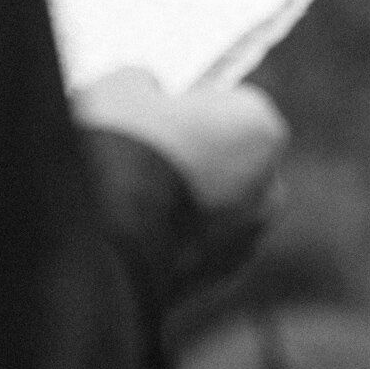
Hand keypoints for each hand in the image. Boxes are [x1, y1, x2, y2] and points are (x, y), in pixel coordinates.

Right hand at [73, 68, 287, 278]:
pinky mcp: (218, 282)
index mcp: (261, 127)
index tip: (157, 118)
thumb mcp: (123, 89)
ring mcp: (247, 241)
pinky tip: (137, 234)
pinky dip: (177, 243)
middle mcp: (269, 187)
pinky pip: (200, 250)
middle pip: (233, 162)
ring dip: (188, 206)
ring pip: (219, 212)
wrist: (99, 236)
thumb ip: (147, 86)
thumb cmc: (118, 148)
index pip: (232, 107)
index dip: (190, 110)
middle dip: (198, 162)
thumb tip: (146, 91)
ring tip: (133, 201)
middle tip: (144, 159)